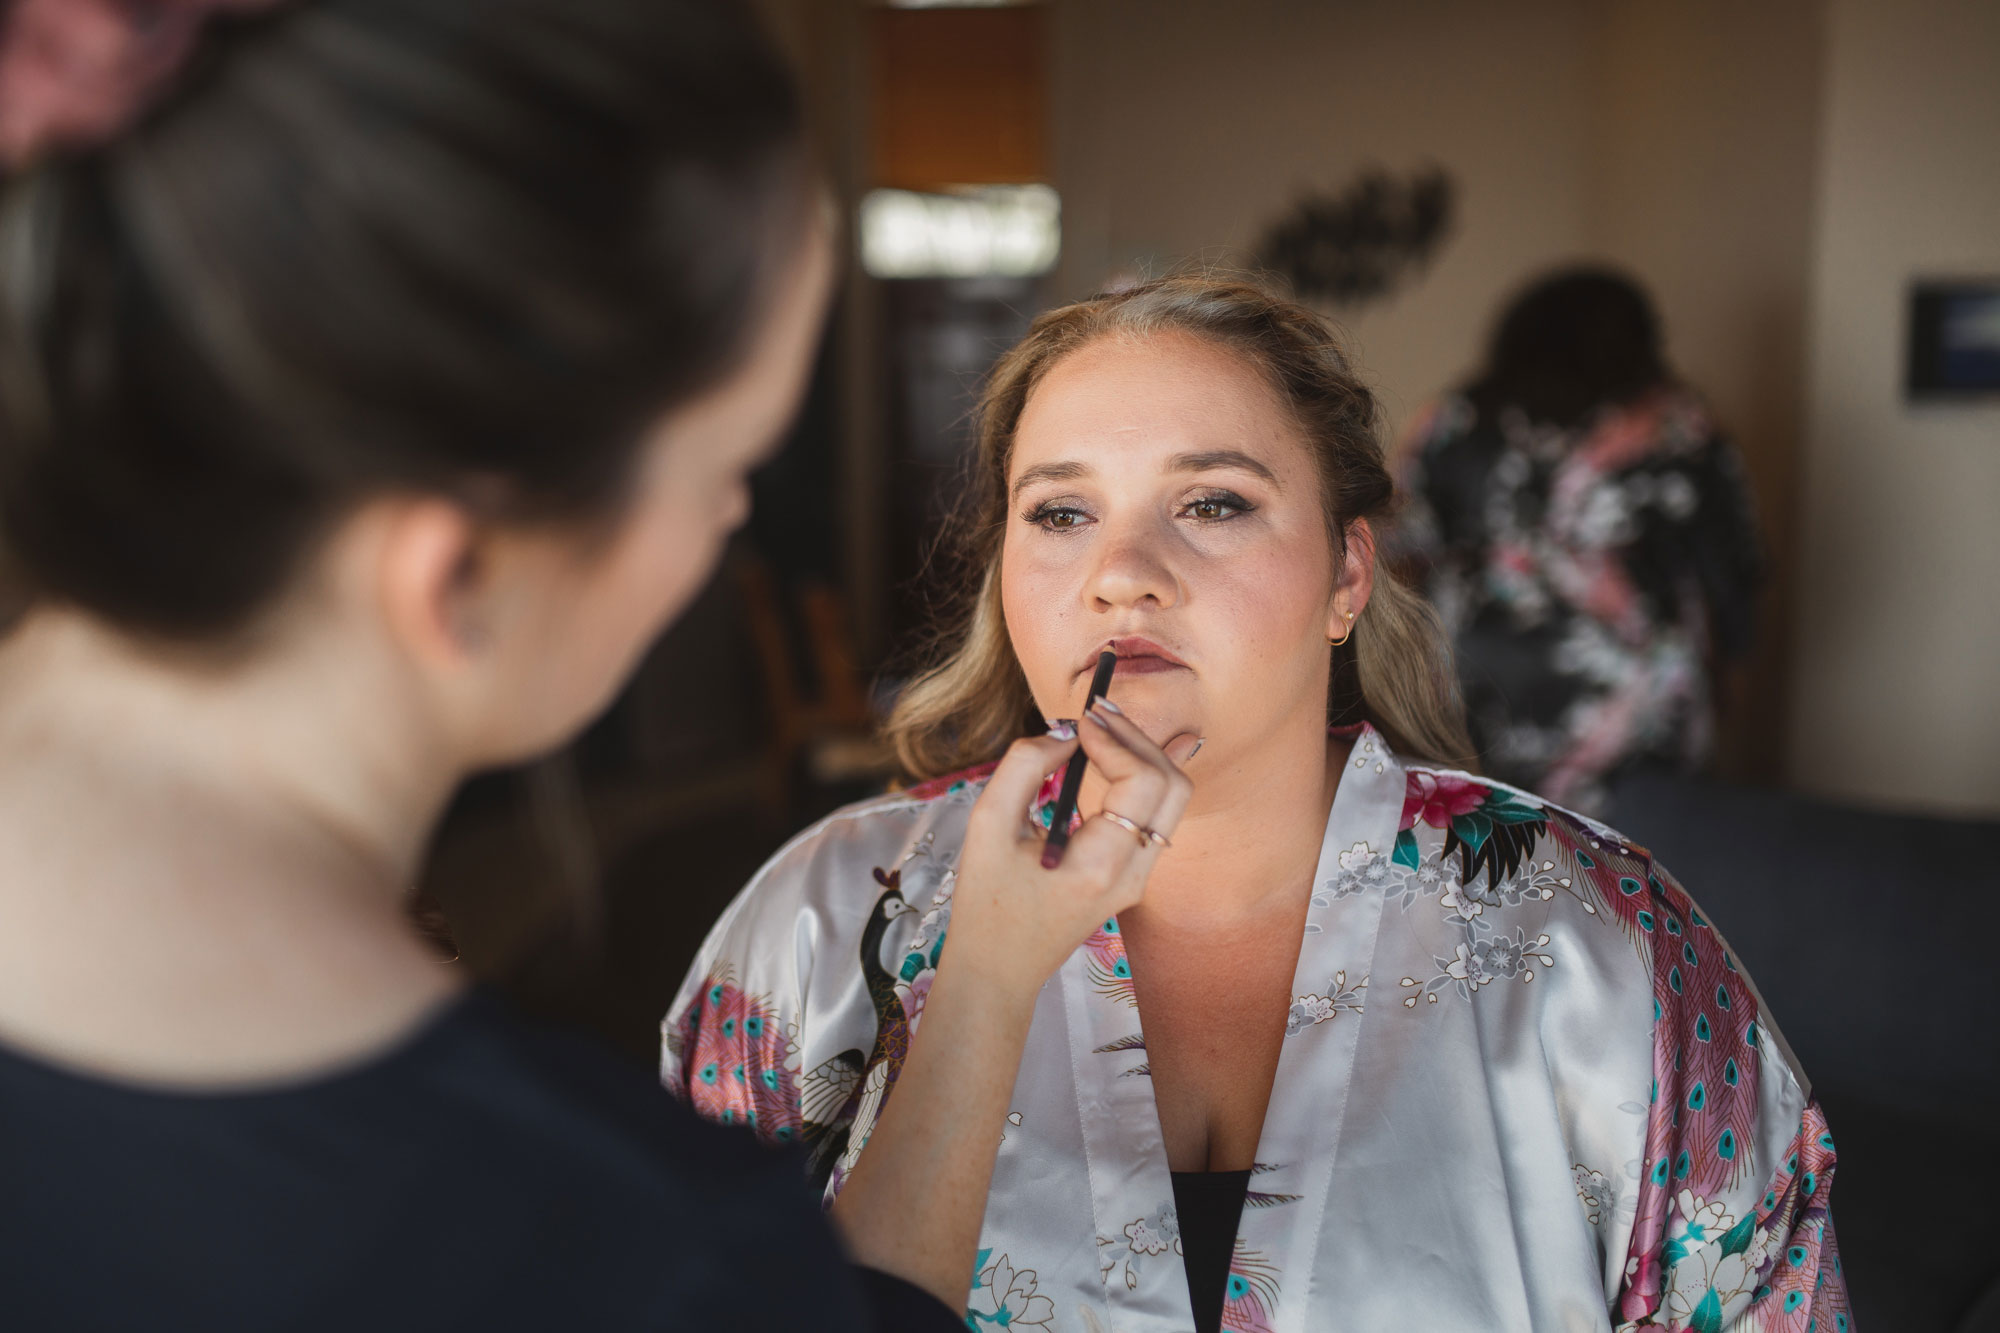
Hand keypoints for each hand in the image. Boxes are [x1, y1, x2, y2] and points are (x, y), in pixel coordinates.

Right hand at [942, 705, 1195, 999]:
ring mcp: (1138, 880)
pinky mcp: (1132, 878)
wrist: (999, 970)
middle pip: (1170, 785)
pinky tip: (1138, 746)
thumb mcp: (988, 826)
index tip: (1081, 720)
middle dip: (1136, 738)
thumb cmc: (986, 902)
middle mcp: (1132, 875)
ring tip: (1105, 726)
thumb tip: (1064, 732)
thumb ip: (1024, 766)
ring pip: (1171, 800)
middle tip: (1097, 712)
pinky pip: (1158, 818)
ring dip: (1143, 755)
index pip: (1140, 781)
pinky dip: (1147, 776)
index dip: (1116, 739)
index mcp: (1100, 866)